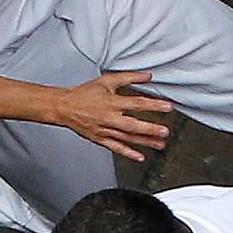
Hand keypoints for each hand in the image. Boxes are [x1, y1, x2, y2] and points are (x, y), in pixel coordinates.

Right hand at [50, 70, 174, 159]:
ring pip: (128, 138)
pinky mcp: (101, 139)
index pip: (137, 103)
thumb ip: (129, 77)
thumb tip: (147, 76)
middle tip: (165, 131)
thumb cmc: (85, 93)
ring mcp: (105, 130)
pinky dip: (128, 153)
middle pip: (133, 124)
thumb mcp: (107, 81)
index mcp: (112, 102)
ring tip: (160, 144)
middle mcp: (109, 117)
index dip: (154, 105)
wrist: (65, 107)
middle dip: (150, 128)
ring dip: (145, 142)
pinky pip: (116, 148)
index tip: (168, 107)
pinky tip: (140, 157)